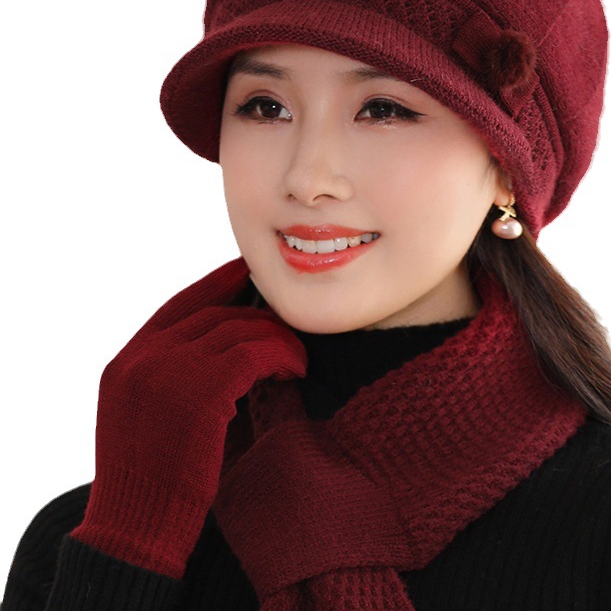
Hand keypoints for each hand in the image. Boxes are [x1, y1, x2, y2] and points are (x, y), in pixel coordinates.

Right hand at [70, 257, 306, 578]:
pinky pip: (257, 353)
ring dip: (276, 339)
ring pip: (241, 330)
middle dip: (257, 317)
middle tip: (286, 325)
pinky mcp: (203, 390)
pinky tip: (294, 369)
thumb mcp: (141, 413)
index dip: (217, 282)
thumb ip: (167, 374)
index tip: (245, 270)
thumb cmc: (147, 478)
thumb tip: (220, 346)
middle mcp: (146, 357)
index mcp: (128, 360)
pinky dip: (282, 356)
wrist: (134, 526)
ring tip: (295, 356)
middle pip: (217, 314)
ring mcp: (171, 370)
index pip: (181, 303)